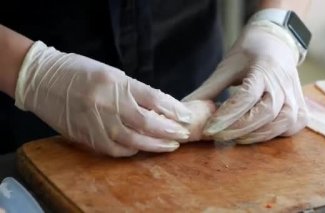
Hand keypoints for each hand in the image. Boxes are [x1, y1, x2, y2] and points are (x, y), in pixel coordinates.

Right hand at [15, 41, 193, 156]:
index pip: (153, 98)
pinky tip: (141, 149)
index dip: (173, 110)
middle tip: (183, 134)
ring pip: (132, 139)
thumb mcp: (110, 73)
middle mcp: (107, 102)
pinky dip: (130, 150)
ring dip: (154, 145)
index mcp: (115, 82)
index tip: (186, 116)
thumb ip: (133, 91)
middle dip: (169, 130)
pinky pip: (113, 149)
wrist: (42, 79)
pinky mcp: (85, 135)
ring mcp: (95, 121)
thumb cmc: (79, 72)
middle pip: (146, 122)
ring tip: (170, 145)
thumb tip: (158, 108)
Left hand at [183, 21, 307, 143]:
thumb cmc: (249, 54)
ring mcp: (296, 98)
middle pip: (264, 114)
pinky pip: (289, 129)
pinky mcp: (301, 110)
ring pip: (279, 125)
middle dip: (237, 129)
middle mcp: (284, 85)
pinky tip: (253, 135)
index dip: (227, 115)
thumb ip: (209, 90)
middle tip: (216, 137)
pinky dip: (271, 135)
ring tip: (231, 138)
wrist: (277, 44)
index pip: (246, 97)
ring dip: (253, 136)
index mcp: (265, 69)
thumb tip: (186, 111)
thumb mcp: (227, 67)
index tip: (208, 128)